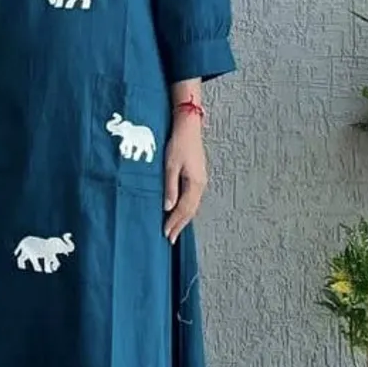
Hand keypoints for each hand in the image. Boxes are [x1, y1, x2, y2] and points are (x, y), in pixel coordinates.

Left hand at [163, 113, 207, 243]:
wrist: (189, 127)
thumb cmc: (178, 144)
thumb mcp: (170, 166)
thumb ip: (170, 187)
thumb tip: (168, 208)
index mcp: (194, 183)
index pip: (184, 209)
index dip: (174, 222)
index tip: (166, 234)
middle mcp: (200, 184)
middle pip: (190, 210)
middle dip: (180, 225)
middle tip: (170, 238)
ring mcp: (201, 181)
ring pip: (193, 205)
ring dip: (183, 218)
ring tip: (174, 229)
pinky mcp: (198, 176)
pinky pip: (193, 198)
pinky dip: (186, 209)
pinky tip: (180, 212)